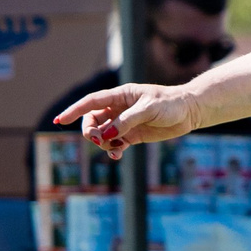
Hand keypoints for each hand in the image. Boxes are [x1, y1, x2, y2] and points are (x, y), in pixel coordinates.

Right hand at [54, 83, 198, 160]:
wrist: (190, 111)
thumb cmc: (171, 104)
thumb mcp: (149, 109)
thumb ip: (127, 120)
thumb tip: (107, 134)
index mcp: (121, 95)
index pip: (91, 102)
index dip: (74, 110)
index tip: (60, 120)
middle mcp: (119, 108)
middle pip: (93, 120)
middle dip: (90, 131)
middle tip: (98, 140)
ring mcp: (125, 122)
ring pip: (103, 134)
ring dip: (103, 143)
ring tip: (116, 147)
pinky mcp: (133, 135)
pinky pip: (116, 144)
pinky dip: (113, 150)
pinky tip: (118, 155)